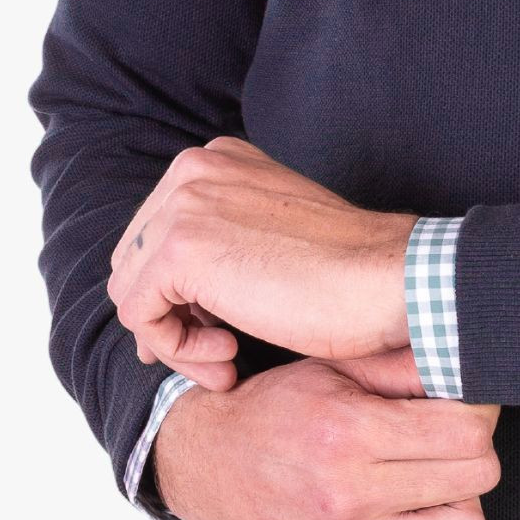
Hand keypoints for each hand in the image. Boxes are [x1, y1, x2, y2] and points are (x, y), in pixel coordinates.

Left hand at [108, 136, 414, 388]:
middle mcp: (193, 168)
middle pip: (133, 262)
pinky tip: (229, 358)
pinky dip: (178, 350)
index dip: (176, 294)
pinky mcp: (180, 248)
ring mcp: (183, 204)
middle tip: (221, 353)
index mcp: (215, 159)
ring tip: (227, 360)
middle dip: (171, 318)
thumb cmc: (343, 272)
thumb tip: (153, 307)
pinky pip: (140, 317)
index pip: (153, 235)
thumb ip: (217, 245)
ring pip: (132, 292)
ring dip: (176, 340)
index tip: (219, 330)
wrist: (387, 280)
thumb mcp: (269, 237)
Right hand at [151, 355, 501, 519]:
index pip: (467, 433)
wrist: (206, 467)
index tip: (464, 410)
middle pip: (476, 479)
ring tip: (431, 485)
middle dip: (473, 454)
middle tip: (448, 444)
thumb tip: (470, 362)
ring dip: (459, 504)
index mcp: (348, 431)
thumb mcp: (333, 367)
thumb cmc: (276, 410)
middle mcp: (346, 495)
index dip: (479, 414)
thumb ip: (402, 367)